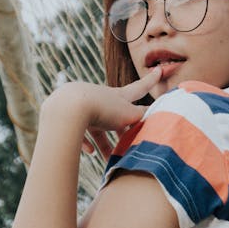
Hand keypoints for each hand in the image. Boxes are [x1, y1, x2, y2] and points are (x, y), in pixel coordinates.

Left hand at [41, 68, 163, 158]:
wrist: (68, 107)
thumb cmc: (102, 109)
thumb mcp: (128, 114)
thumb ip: (143, 117)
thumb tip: (160, 118)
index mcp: (118, 96)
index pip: (138, 88)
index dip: (150, 81)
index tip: (158, 69)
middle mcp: (102, 98)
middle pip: (116, 115)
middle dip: (123, 128)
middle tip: (130, 138)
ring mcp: (85, 107)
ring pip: (97, 127)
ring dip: (104, 142)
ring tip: (109, 158)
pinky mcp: (70, 117)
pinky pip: (79, 131)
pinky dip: (86, 142)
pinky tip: (88, 152)